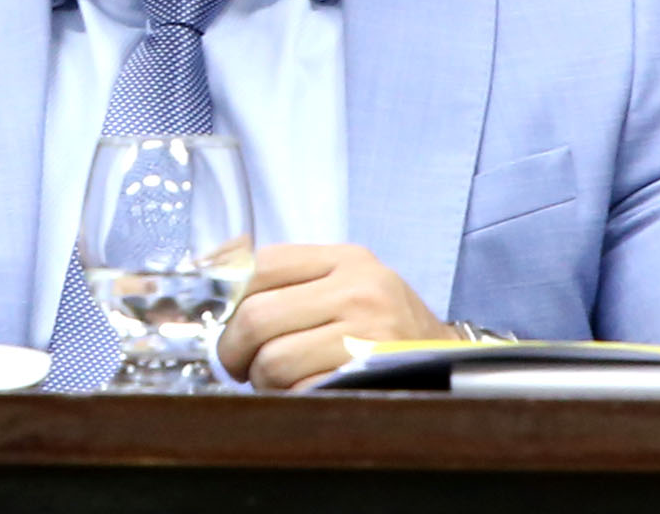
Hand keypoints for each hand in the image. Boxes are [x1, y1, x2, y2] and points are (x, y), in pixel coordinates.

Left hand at [216, 244, 453, 390]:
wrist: (448, 367)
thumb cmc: (387, 327)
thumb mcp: (347, 282)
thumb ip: (289, 274)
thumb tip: (211, 265)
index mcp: (347, 260)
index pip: (261, 264)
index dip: (227, 297)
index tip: (220, 321)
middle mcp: (360, 290)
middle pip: (257, 315)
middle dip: (235, 349)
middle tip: (240, 364)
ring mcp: (367, 335)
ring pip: (272, 360)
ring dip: (262, 381)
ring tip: (278, 381)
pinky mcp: (368, 379)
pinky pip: (299, 392)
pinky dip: (290, 400)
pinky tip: (304, 393)